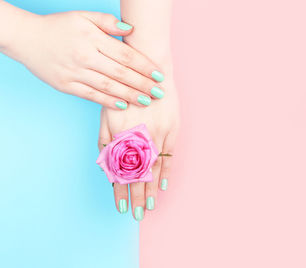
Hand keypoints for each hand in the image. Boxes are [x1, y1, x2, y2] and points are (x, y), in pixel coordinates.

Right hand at [2, 10, 164, 108]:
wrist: (27, 39)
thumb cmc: (59, 26)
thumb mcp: (83, 16)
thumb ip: (108, 22)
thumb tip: (131, 30)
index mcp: (92, 38)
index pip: (125, 55)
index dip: (145, 66)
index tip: (159, 75)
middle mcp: (85, 56)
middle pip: (120, 73)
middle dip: (143, 85)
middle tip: (159, 93)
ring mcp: (75, 73)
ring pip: (108, 87)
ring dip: (130, 95)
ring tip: (146, 102)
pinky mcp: (67, 86)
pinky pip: (91, 95)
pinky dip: (108, 101)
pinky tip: (123, 105)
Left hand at [98, 76, 179, 219]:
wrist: (149, 72)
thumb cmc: (124, 93)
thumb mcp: (107, 114)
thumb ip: (105, 140)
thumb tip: (105, 164)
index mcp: (122, 136)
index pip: (120, 172)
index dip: (121, 191)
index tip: (121, 207)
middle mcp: (140, 138)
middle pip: (138, 175)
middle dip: (137, 196)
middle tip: (138, 215)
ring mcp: (158, 135)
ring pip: (154, 169)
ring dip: (151, 189)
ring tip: (151, 206)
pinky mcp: (172, 130)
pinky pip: (168, 155)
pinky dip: (166, 171)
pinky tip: (163, 184)